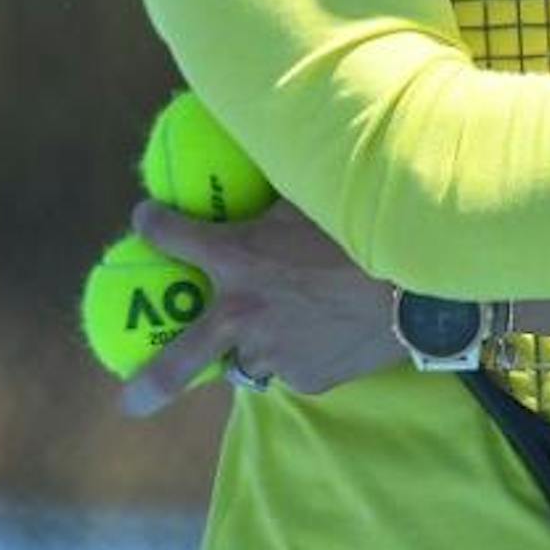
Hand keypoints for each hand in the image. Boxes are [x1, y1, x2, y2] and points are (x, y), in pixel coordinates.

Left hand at [119, 197, 400, 415]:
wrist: (421, 285)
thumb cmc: (367, 227)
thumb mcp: (311, 198)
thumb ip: (275, 195)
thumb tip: (269, 147)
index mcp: (236, 260)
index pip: (172, 236)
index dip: (154, 225)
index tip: (146, 221)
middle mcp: (242, 313)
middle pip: (179, 360)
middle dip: (150, 383)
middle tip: (128, 403)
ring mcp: (274, 353)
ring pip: (248, 358)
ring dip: (253, 345)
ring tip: (280, 327)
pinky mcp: (307, 378)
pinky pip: (294, 367)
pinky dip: (301, 352)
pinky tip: (329, 331)